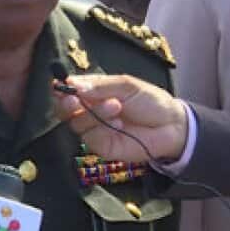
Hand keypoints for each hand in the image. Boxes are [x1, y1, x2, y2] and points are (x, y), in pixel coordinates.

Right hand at [53, 74, 187, 162]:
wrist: (170, 126)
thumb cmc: (150, 101)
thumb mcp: (127, 85)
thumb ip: (100, 85)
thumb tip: (72, 84)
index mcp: (94, 92)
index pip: (71, 90)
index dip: (62, 88)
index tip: (59, 86)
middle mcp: (90, 110)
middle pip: (65, 110)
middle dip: (67, 104)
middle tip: (74, 99)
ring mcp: (95, 129)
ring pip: (76, 123)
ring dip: (93, 113)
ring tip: (115, 106)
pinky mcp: (101, 146)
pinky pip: (90, 137)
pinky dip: (102, 128)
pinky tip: (119, 124)